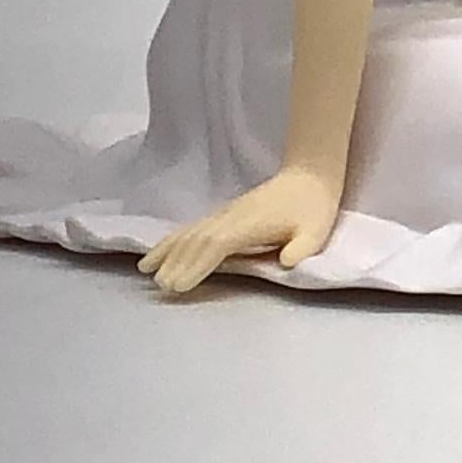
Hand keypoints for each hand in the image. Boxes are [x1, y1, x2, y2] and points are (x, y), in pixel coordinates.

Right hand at [136, 165, 340, 294]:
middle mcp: (232, 217)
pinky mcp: (226, 214)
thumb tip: (286, 263)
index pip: (217, 245)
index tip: (178, 285)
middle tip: (159, 286)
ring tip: (145, 268)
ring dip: (169, 249)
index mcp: (250, 224)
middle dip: (177, 261)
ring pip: (192, 231)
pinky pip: (194, 227)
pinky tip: (163, 249)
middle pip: (198, 239)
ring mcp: (227, 214)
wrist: (310, 176)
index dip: (196, 264)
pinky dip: (175, 238)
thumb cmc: (314, 207)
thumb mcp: (316, 231)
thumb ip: (302, 248)